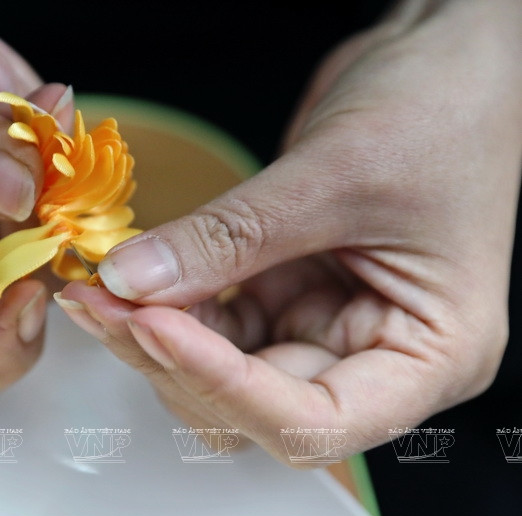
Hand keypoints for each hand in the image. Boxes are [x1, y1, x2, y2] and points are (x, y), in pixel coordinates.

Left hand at [58, 0, 521, 462]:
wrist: (448, 60)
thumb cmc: (444, 108)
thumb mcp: (336, 175)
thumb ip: (231, 238)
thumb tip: (131, 280)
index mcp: (430, 356)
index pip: (315, 421)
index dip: (226, 385)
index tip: (154, 326)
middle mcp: (375, 358)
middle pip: (256, 406)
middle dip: (173, 361)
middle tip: (104, 304)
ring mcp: (326, 325)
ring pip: (223, 373)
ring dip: (156, 337)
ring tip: (102, 287)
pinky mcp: (287, 293)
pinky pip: (215, 323)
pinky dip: (169, 303)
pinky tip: (129, 275)